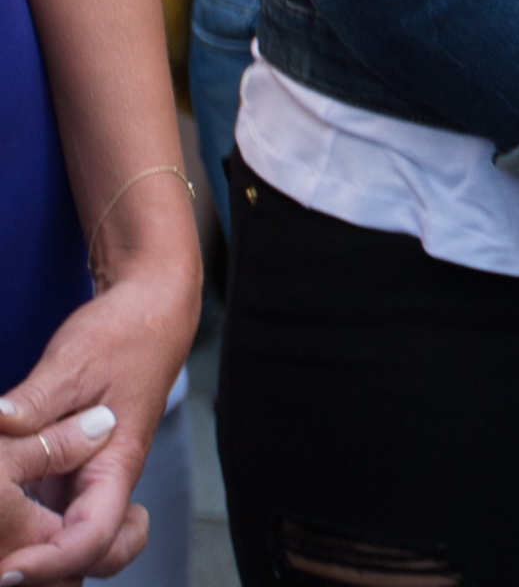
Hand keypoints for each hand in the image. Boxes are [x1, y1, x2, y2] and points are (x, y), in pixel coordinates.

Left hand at [0, 245, 194, 581]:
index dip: (52, 562)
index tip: (8, 571)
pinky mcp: (68, 468)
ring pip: (67, 540)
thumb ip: (35, 401)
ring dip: (35, 551)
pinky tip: (1, 509)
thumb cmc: (125, 334)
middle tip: (1, 569)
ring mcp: (86, 477)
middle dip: (49, 574)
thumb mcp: (75, 361)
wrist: (152, 310)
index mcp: (116, 464)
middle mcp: (103, 481)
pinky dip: (23, 523)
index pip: (94, 537)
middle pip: (90, 559)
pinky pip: (48, 513)